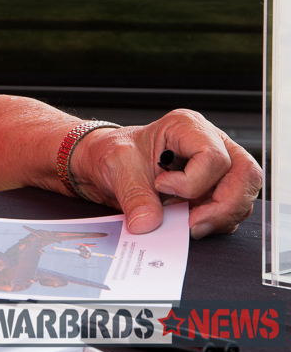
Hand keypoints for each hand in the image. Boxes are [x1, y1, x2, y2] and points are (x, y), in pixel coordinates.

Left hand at [70, 109, 261, 238]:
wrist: (106, 166)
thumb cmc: (113, 154)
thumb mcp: (117, 168)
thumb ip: (134, 195)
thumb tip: (148, 224)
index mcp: (186, 127)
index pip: (215, 157)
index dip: (193, 181)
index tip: (161, 187)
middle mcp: (210, 143)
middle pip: (244, 175)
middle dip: (222, 206)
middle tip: (192, 224)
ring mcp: (217, 168)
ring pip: (243, 196)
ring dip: (220, 217)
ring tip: (186, 224)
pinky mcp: (216, 189)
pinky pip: (232, 210)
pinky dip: (216, 223)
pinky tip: (190, 223)